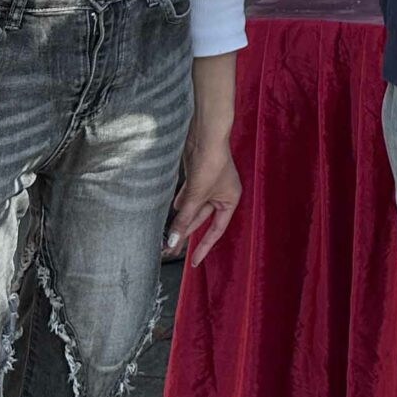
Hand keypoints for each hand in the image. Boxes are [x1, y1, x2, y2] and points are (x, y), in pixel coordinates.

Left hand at [166, 129, 240, 267]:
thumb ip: (185, 219)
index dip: (204, 246)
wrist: (205, 135)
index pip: (216, 230)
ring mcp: (209, 185)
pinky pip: (188, 195)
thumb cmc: (211, 163)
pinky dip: (180, 203)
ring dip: (181, 219)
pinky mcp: (197, 176)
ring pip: (193, 208)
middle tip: (170, 249)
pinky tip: (171, 210)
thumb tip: (174, 241)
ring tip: (167, 234)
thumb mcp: (197, 195)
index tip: (194, 261)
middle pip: (202, 220)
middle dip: (186, 233)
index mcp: (229, 200)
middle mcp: (221, 194)